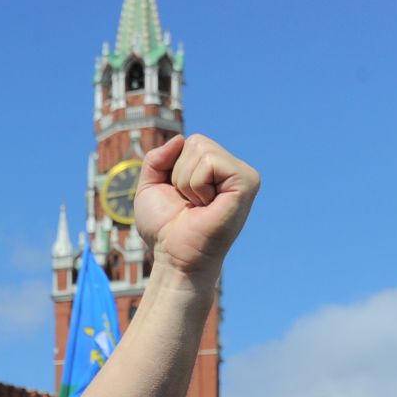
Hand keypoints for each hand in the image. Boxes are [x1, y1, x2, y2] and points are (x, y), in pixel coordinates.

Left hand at [133, 135, 260, 283]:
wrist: (175, 257)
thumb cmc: (165, 229)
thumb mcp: (150, 187)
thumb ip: (157, 159)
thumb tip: (180, 138)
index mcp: (215, 170)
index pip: (188, 143)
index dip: (172, 170)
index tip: (179, 198)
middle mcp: (232, 169)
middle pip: (195, 143)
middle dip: (179, 175)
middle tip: (189, 204)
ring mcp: (243, 175)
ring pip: (201, 150)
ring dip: (187, 183)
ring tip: (198, 207)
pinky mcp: (247, 181)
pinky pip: (210, 162)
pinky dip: (197, 185)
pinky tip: (206, 206)